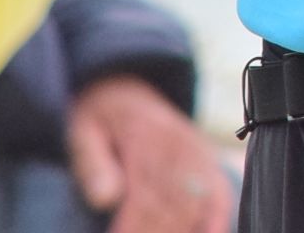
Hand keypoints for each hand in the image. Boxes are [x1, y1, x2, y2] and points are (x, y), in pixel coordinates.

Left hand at [65, 74, 229, 232]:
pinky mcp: (206, 157)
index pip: (144, 193)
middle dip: (157, 231)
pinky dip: (218, 215)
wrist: (126, 86)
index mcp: (145, 136)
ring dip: (181, 228)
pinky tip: (213, 232)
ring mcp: (196, 150)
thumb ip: (92, 164)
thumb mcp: (84, 131)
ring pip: (195, 200)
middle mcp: (176, 143)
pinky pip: (219, 189)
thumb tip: (105, 200)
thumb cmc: (103, 117)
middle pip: (172, 202)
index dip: (134, 225)